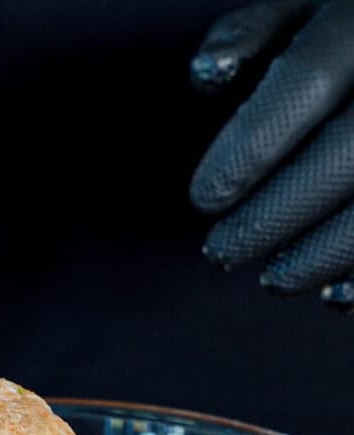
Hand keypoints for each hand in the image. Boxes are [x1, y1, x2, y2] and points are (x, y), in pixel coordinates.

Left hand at [190, 0, 353, 305]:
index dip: (251, 146)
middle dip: (273, 214)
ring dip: (322, 256)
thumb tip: (205, 76)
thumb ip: (258, 28)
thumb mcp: (313, 2)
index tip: (203, 200)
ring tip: (273, 281)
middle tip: (220, 252)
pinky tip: (335, 296)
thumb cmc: (353, 25)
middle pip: (342, 156)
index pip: (305, 82)